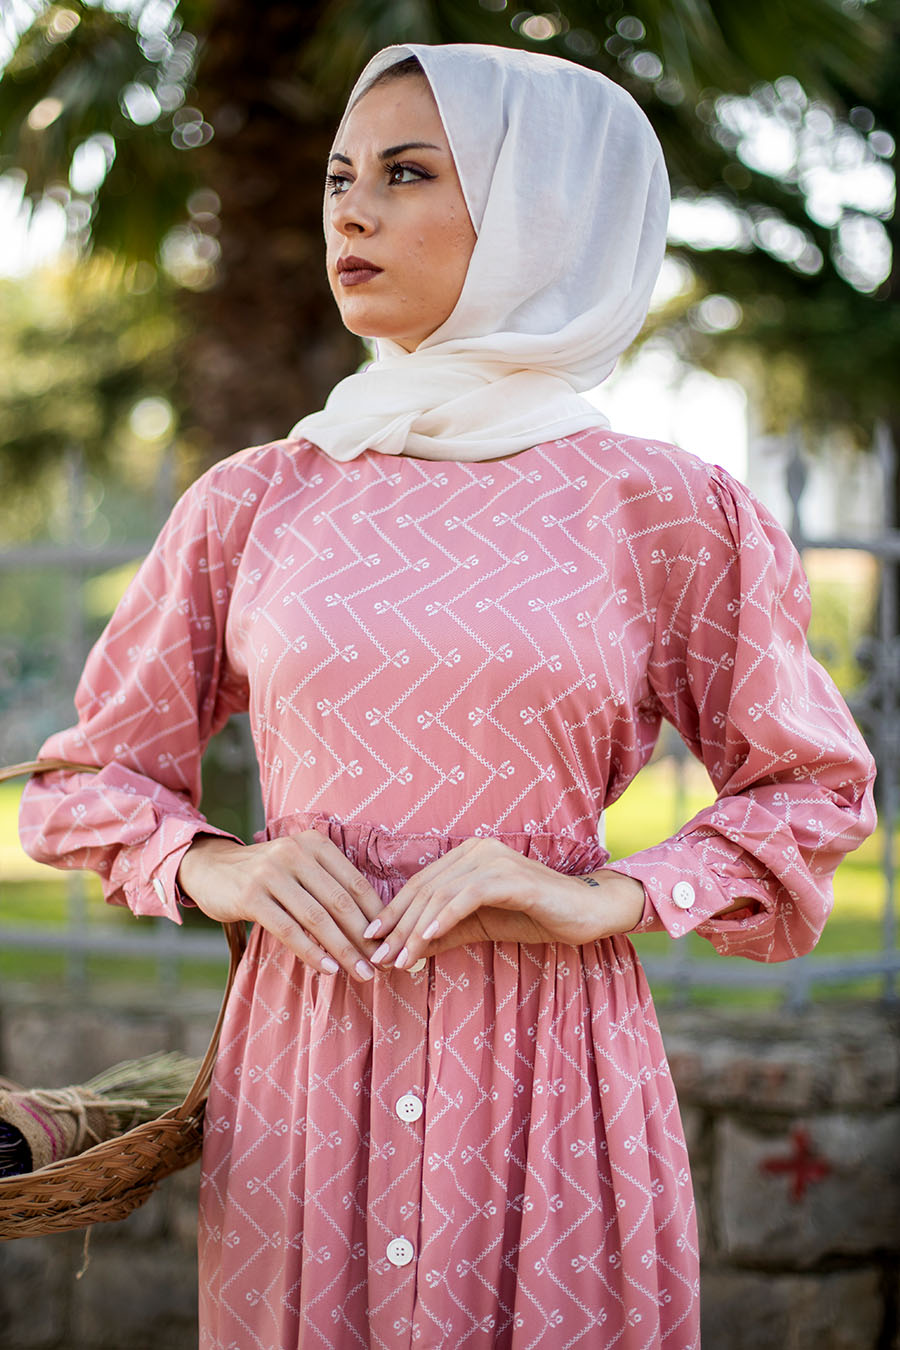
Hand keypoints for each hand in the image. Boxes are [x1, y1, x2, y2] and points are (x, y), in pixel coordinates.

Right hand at [176, 833, 384, 980]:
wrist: (210, 869)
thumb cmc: (265, 874)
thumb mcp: (298, 867)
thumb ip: (329, 886)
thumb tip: (372, 926)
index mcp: (315, 844)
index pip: (355, 883)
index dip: (376, 916)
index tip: (391, 943)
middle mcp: (295, 853)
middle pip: (340, 902)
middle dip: (364, 938)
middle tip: (382, 965)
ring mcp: (271, 873)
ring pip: (317, 918)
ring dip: (343, 950)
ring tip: (361, 973)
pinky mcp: (250, 896)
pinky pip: (288, 930)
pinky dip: (311, 952)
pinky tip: (328, 969)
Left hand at [362, 837, 644, 970]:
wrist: (587, 912)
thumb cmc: (535, 916)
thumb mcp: (481, 926)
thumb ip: (444, 932)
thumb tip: (404, 951)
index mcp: (468, 856)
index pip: (420, 885)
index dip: (393, 914)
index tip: (372, 944)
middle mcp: (477, 850)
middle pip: (425, 889)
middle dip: (398, 926)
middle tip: (378, 958)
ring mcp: (495, 859)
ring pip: (441, 894)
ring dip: (416, 929)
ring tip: (400, 959)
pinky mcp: (512, 876)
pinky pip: (469, 896)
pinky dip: (445, 917)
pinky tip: (428, 938)